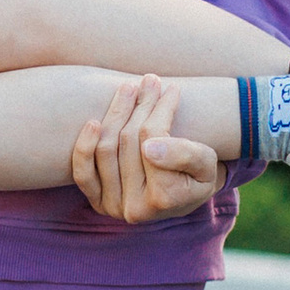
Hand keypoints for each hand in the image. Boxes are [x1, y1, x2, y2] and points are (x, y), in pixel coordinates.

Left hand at [69, 75, 223, 223]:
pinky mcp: (97, 201)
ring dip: (116, 113)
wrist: (183, 196)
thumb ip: (186, 155)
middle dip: (140, 106)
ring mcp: (112, 206)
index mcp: (164, 199)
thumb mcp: (206, 165)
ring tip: (129, 88)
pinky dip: (84, 148)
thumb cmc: (198, 175)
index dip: (162, 109)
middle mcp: (134, 208)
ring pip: (106, 149)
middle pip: (128, 141)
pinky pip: (83, 174)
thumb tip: (150, 147)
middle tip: (151, 80)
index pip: (153, 139)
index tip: (172, 88)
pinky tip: (93, 122)